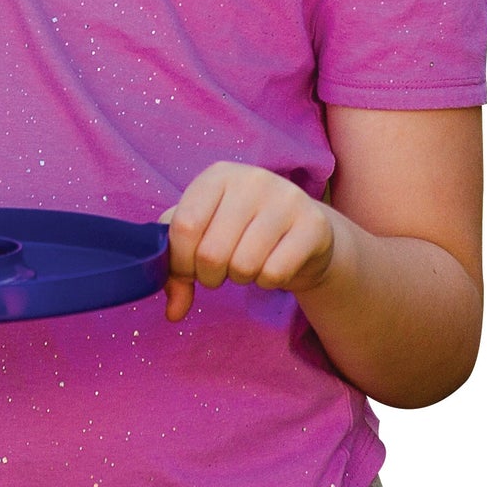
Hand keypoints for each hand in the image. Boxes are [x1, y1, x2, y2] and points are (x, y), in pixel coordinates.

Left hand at [159, 161, 336, 323]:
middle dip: (210, 276)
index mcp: (217, 175)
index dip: (180, 262)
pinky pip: (275, 273)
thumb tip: (173, 312)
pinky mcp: (314, 224)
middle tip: (222, 271)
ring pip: (243, 265)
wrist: (304, 232)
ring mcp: (286, 198)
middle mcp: (252, 179)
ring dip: (240, 278)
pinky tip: (272, 266)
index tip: (189, 271)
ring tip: (247, 264)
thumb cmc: (243, 231)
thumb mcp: (203, 235)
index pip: (184, 226)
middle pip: (211, 251)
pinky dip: (267, 281)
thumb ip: (176, 267)